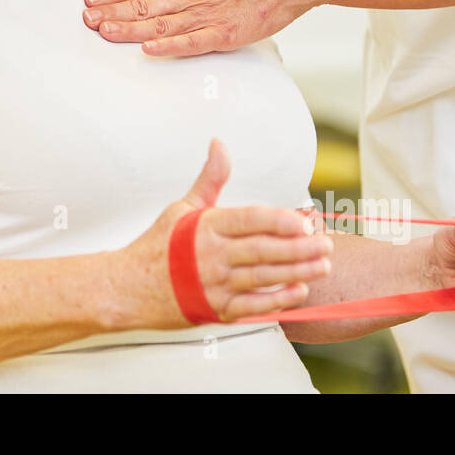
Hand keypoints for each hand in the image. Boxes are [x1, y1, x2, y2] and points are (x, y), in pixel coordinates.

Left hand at [81, 0, 314, 56]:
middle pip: (144, 5)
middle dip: (112, 12)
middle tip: (85, 19)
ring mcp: (207, 15)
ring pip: (162, 23)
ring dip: (131, 28)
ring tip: (105, 32)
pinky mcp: (225, 32)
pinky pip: (193, 41)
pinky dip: (171, 45)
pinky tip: (149, 48)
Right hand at [114, 138, 332, 328]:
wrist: (128, 287)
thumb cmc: (158, 246)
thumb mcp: (183, 207)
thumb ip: (210, 178)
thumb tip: (219, 145)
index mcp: (207, 226)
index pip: (250, 220)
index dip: (279, 220)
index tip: (304, 221)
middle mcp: (213, 255)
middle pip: (264, 250)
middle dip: (299, 247)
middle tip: (326, 243)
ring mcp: (216, 284)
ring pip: (264, 278)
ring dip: (297, 272)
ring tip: (323, 266)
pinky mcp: (217, 308)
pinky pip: (253, 306)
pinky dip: (278, 300)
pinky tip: (300, 292)